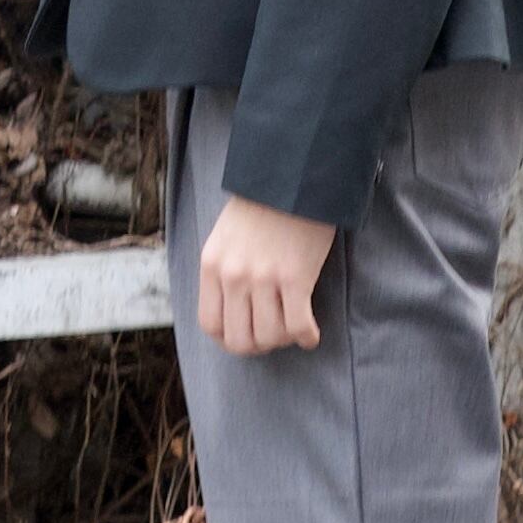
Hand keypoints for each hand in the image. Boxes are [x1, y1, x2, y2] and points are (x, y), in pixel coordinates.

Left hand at [199, 195, 334, 355]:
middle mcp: (233, 276)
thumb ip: (223, 270)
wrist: (293, 176)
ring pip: (270, 336)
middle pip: (240, 339)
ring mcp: (264, 278)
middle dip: (258, 346)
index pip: (211, 324)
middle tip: (272, 338)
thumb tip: (233, 308)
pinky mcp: (295, 277)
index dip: (229, 340)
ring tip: (293, 330)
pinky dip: (306, 337)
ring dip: (284, 340)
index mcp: (212, 265)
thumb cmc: (263, 205)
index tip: (245, 338)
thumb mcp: (226, 236)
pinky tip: (312, 335)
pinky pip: (298, 325)